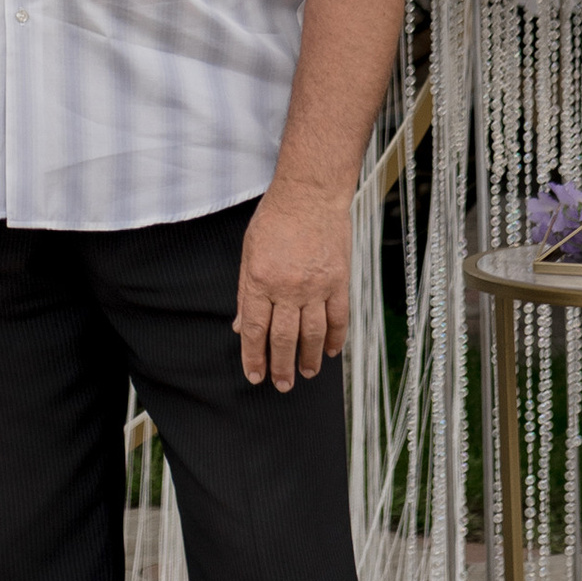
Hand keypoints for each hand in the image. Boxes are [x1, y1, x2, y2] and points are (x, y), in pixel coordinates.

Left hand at [235, 178, 348, 388]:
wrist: (309, 195)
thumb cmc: (274, 220)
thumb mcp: (248, 252)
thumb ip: (246, 292)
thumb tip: (242, 326)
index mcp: (260, 280)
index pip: (255, 329)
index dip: (253, 356)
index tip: (255, 375)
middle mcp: (288, 287)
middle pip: (284, 338)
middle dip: (281, 366)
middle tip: (281, 385)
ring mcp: (316, 286)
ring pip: (313, 334)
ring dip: (309, 358)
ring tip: (306, 374)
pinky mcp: (339, 281)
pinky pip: (338, 318)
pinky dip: (335, 338)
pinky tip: (331, 352)